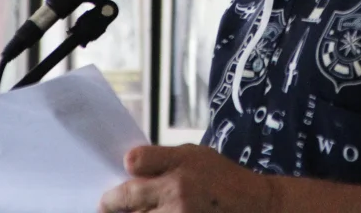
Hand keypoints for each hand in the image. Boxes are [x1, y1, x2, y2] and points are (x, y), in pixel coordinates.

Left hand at [99, 144, 277, 212]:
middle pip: (126, 196)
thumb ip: (165, 159)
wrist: (254, 206)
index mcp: (180, 164)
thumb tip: (129, 167)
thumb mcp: (197, 154)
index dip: (126, 167)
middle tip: (106, 204)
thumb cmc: (222, 177)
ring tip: (128, 212)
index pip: (136, 161)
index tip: (122, 174)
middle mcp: (176, 192)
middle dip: (111, 202)